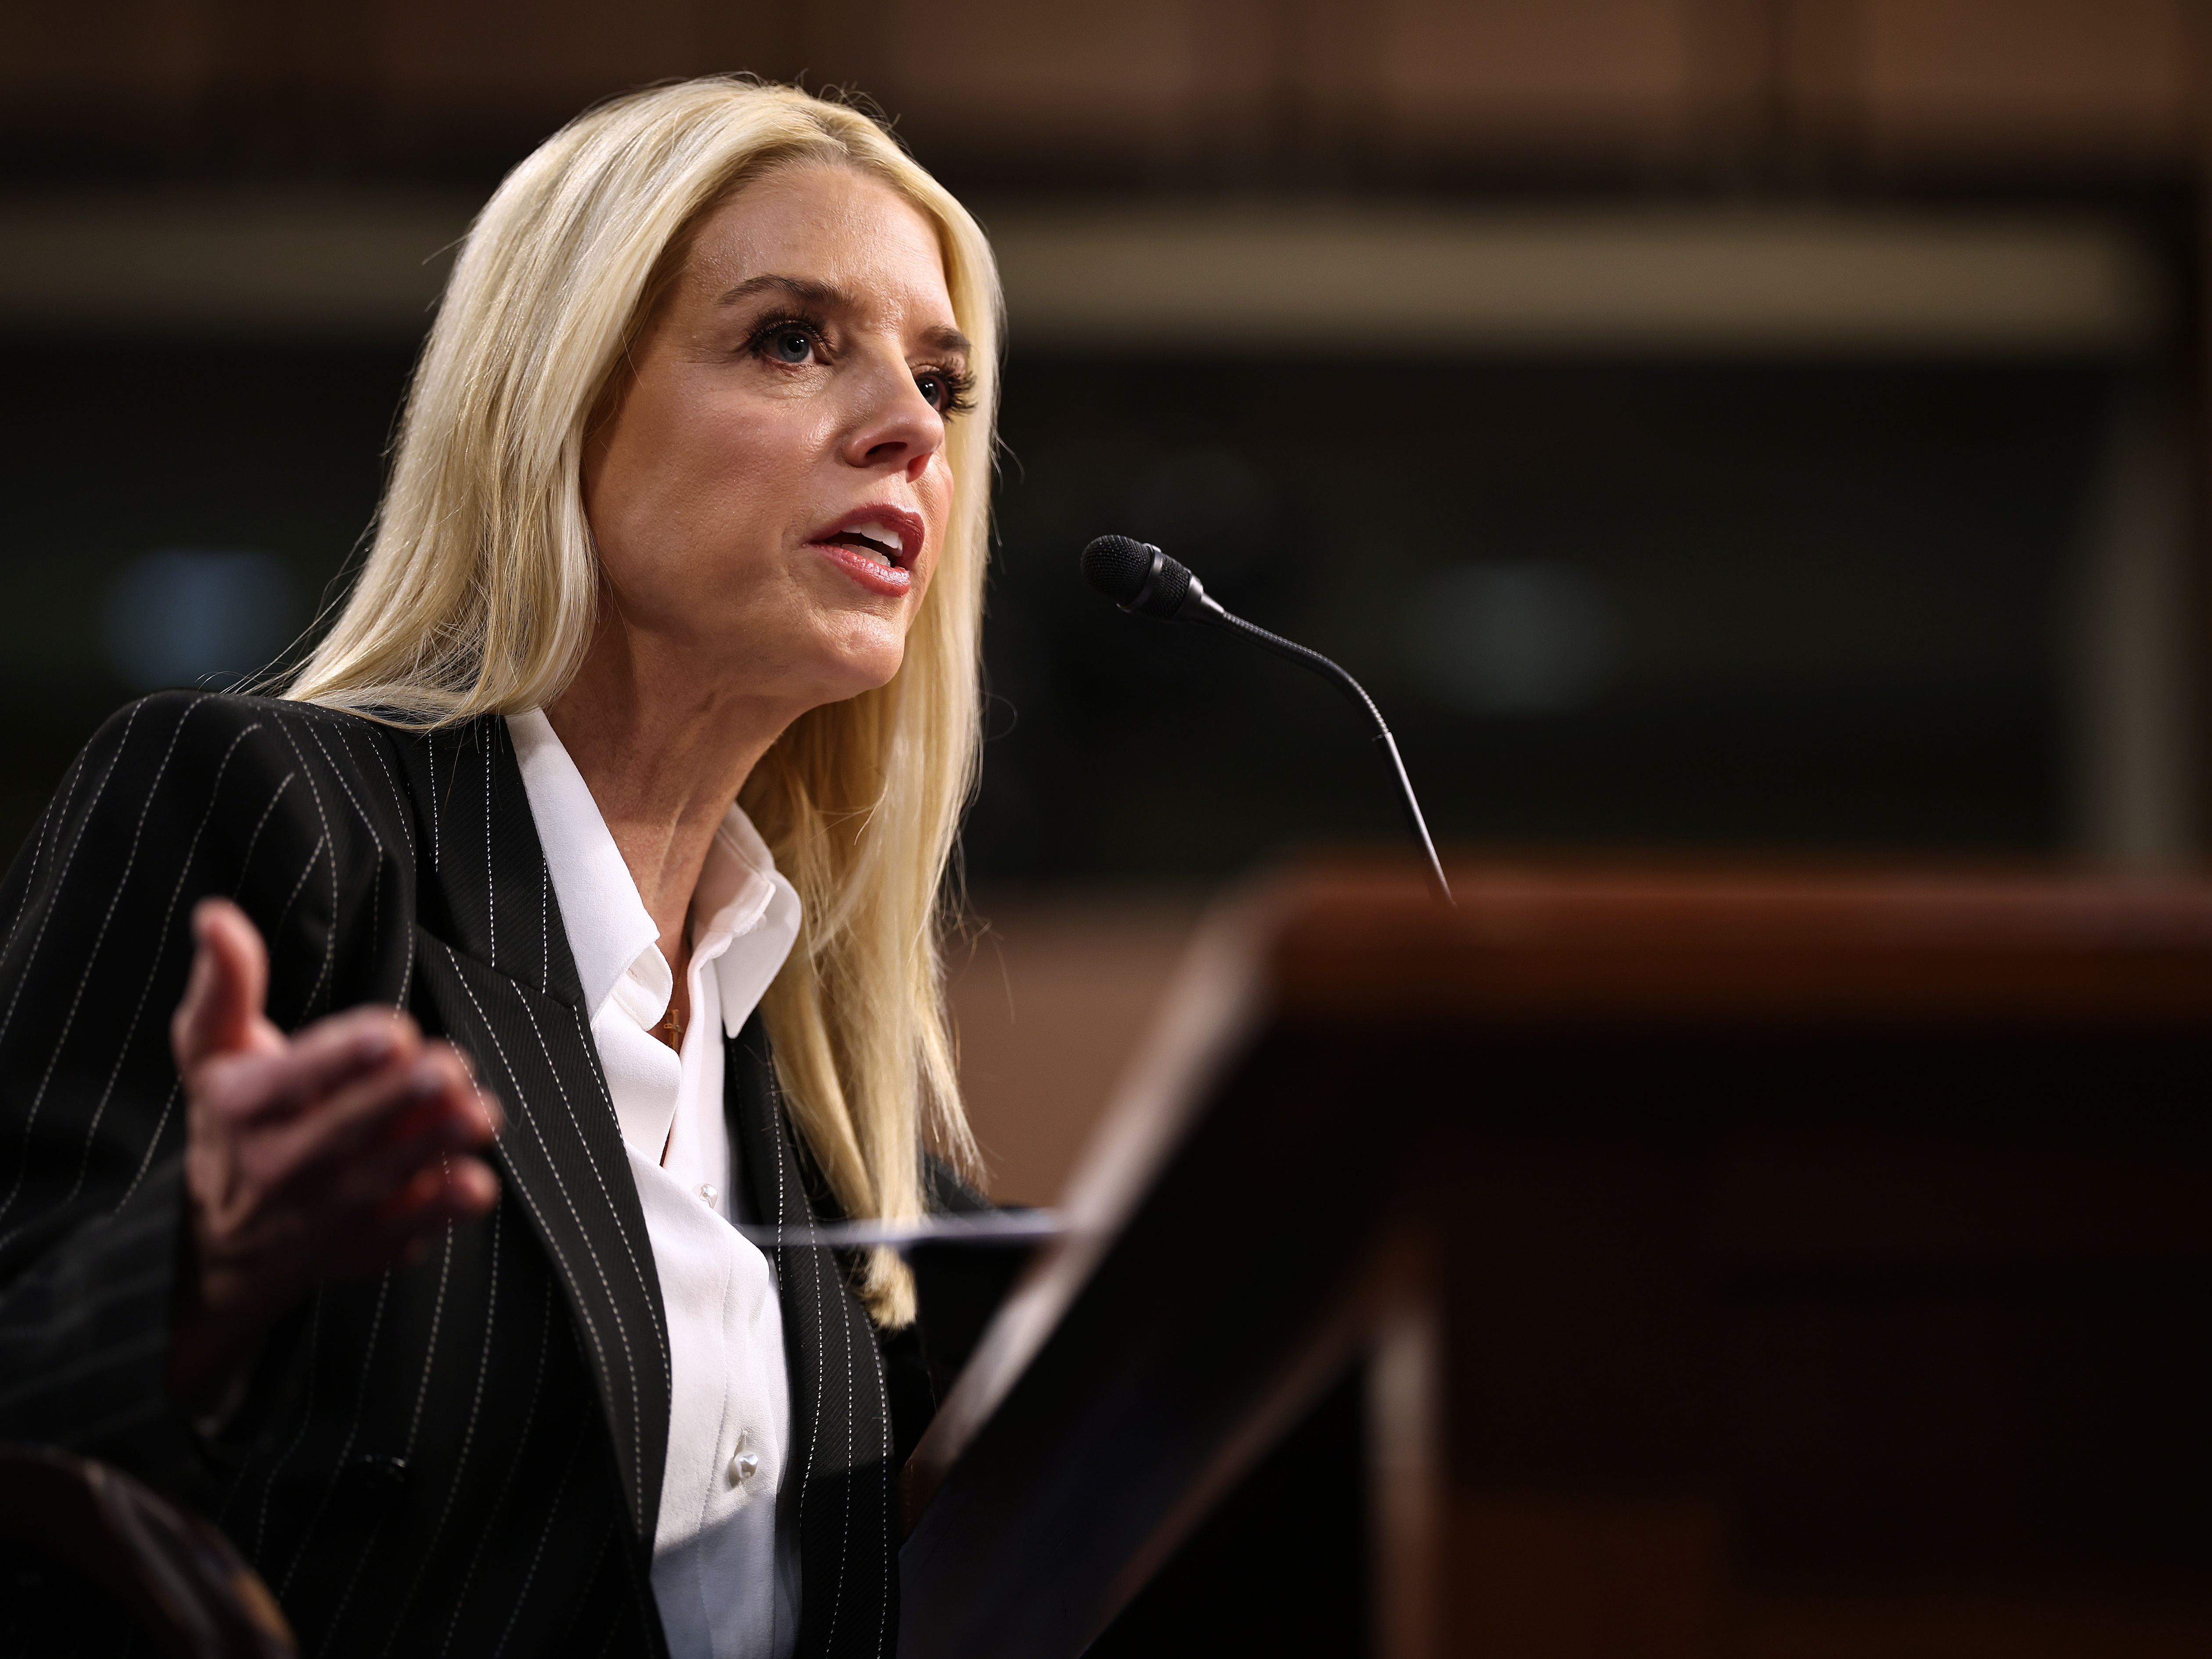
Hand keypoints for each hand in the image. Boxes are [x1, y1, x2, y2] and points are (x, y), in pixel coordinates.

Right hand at [166, 898, 501, 1405]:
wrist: (222, 1241)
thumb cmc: (232, 1120)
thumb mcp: (213, 1049)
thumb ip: (226, 983)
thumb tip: (217, 917)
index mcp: (243, 1107)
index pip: (292, 1078)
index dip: (343, 1055)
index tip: (391, 1032)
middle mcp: (277, 1165)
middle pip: (344, 1129)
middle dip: (400, 1099)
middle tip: (448, 1068)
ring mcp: (321, 1213)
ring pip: (383, 1178)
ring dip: (435, 1148)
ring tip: (480, 1114)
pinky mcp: (360, 1247)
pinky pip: (404, 1232)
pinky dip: (440, 1211)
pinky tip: (477, 1184)